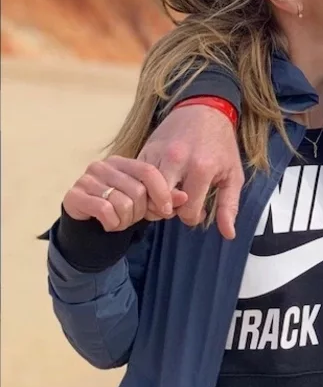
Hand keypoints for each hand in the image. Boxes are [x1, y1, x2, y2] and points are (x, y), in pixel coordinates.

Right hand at [63, 156, 187, 231]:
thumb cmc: (120, 208)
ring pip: (122, 203)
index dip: (162, 193)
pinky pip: (105, 211)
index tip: (166, 210)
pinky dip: (112, 224)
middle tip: (133, 218)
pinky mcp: (74, 195)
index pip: (149, 172)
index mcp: (122, 162)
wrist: (88, 224)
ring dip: (126, 220)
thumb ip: (165, 198)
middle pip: (137, 191)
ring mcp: (86, 179)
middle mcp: (103, 165)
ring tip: (120, 221)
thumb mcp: (146, 203)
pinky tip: (109, 224)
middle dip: (141, 212)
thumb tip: (184, 198)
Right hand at [137, 105, 243, 239]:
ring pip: (147, 193)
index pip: (187, 212)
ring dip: (157, 200)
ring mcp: (158, 154)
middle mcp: (177, 160)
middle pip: (163, 204)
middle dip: (171, 211)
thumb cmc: (221, 145)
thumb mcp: (233, 175)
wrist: (204, 109)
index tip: (198, 210)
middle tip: (182, 204)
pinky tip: (160, 185)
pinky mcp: (145, 149)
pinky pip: (138, 179)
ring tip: (171, 195)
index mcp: (201, 168)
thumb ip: (229, 206)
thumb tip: (229, 235)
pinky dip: (146, 187)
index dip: (192, 217)